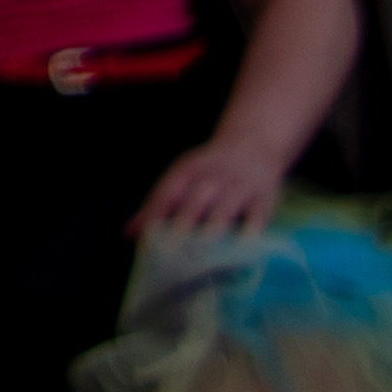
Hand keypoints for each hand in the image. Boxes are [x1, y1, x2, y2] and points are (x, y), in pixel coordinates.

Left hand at [136, 135, 291, 241]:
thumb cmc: (207, 171)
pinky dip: (252, 227)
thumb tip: (128, 235)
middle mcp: (210, 177)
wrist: (252, 144)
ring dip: (214, 224)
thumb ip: (156, 207)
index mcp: (185, 172)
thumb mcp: (180, 180)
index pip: (166, 191)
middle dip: (183, 221)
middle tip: (173, 247)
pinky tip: (246, 244)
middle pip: (194, 199)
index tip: (146, 236)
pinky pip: (258, 212)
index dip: (156, 213)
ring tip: (205, 245)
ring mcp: (238, 185)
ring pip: (225, 205)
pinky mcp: (263, 196)